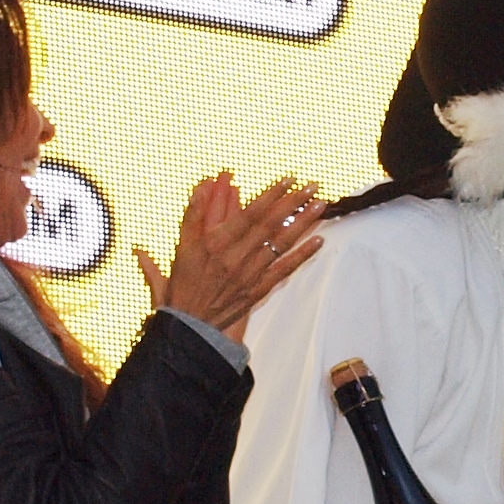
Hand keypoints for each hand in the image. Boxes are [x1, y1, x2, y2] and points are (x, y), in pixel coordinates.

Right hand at [139, 172, 322, 334]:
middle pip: (270, 225)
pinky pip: (285, 269)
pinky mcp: (258, 289)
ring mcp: (250, 274)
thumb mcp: (183, 244)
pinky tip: (318, 240)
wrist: (190, 323)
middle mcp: (236, 257)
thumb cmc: (185, 282)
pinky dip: (303, 255)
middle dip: (293, 203)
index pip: (250, 213)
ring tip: (320, 206)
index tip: (288, 179)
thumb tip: (205, 184)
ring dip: (303, 223)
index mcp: (217, 243)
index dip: (271, 194)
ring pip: (281, 244)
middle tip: (312, 186)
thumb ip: (195, 213)